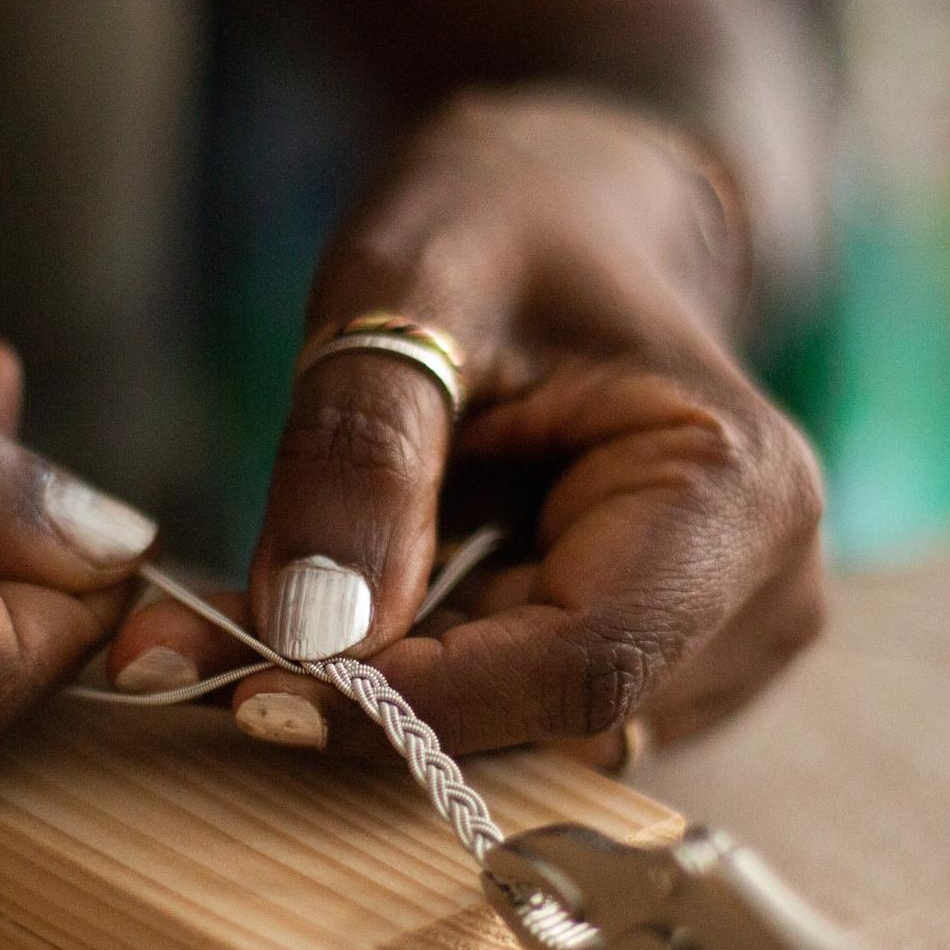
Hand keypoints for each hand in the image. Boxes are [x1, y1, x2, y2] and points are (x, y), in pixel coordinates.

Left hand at [107, 90, 822, 763]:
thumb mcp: (407, 286)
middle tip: (190, 649)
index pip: (576, 670)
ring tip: (242, 616)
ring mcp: (718, 650)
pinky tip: (336, 608)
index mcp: (738, 498)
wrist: (580, 210)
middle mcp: (759, 599)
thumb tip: (309, 637)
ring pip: (518, 738)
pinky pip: (515, 719)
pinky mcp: (659, 672)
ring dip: (374, 695)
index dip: (412, 703)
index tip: (248, 684)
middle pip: (544, 721)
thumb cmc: (510, 219)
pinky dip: (407, 680)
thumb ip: (359, 455)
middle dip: (368, 698)